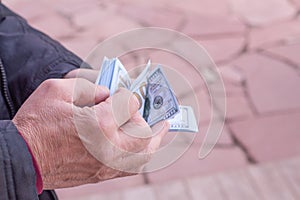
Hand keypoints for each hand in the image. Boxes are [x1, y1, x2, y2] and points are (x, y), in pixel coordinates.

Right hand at [12, 78, 168, 188]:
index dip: (128, 96)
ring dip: (154, 140)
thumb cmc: (36, 124)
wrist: (22, 158)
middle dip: (147, 119)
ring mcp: (106, 165)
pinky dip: (142, 157)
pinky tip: (143, 148)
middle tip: (150, 111)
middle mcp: (109, 147)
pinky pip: (131, 169)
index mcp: (99, 124)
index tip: (122, 93)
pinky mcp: (100, 174)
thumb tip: (108, 93)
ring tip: (160, 129)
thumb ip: (89, 86)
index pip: (130, 105)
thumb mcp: (57, 91)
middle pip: (145, 133)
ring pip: (143, 156)